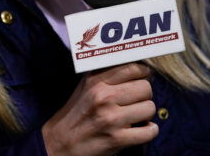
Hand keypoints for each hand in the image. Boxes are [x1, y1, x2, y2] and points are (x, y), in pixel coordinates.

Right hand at [42, 63, 157, 155]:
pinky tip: (141, 129)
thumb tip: (135, 66)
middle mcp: (104, 97)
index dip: (143, 73)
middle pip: (146, 88)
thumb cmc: (75, 113)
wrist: (59, 143)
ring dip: (146, 114)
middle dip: (144, 95)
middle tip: (137, 100)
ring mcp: (111, 119)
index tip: (143, 78)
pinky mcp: (117, 139)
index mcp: (96, 82)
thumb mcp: (85, 87)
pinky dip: (149, 131)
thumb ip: (106, 74)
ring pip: (150, 108)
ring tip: (136, 116)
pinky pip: (150, 131)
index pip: (133, 68)